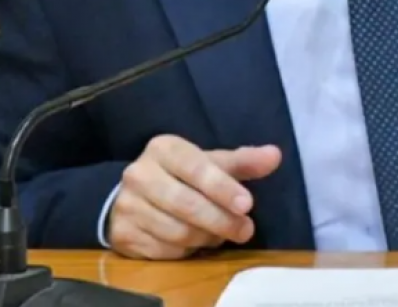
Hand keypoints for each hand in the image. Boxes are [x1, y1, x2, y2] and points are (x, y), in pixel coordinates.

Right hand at [108, 135, 281, 259]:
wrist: (136, 193)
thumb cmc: (181, 174)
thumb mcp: (210, 162)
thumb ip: (243, 161)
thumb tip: (275, 155)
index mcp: (163, 148)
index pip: (197, 168)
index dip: (223, 188)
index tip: (247, 204)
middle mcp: (139, 173)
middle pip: (186, 203)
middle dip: (221, 220)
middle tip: (246, 230)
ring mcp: (127, 204)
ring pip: (176, 231)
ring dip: (206, 237)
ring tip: (222, 234)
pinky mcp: (122, 233)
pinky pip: (163, 250)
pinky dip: (186, 250)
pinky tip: (197, 242)